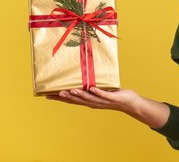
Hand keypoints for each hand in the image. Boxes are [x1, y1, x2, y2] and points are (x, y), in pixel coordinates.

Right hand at [47, 87, 169, 127]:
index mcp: (89, 101)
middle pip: (77, 100)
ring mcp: (103, 101)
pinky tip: (91, 88)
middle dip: (65, 97)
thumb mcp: (100, 90)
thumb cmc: (114, 95)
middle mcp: (94, 102)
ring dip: (79, 95)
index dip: (60, 99)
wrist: (130, 103)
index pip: (72, 100)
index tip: (47, 96)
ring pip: (88, 98)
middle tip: (53, 94)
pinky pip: (104, 94)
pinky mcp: (112, 97)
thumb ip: (90, 85)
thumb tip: (81, 75)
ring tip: (69, 90)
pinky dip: (98, 92)